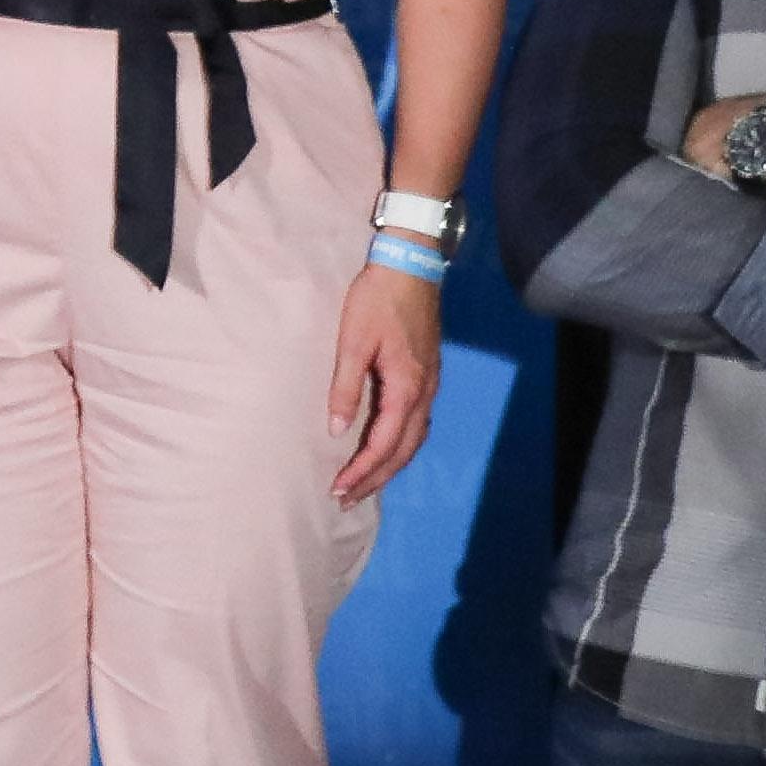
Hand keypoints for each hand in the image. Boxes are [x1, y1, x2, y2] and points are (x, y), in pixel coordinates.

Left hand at [327, 262, 443, 502]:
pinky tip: (384, 449)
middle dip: (375, 477)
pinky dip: (400, 445)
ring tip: (362, 484)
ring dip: (389, 464)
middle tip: (346, 499)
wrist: (410, 266)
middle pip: (403, 450)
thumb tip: (336, 430)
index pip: (385, 444)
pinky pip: (416, 423)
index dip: (362, 470)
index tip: (337, 489)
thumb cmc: (377, 300)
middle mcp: (425, 392)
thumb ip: (345, 388)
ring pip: (414, 439)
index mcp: (407, 387)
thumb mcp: (353, 342)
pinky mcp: (426, 375)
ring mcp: (430, 384)